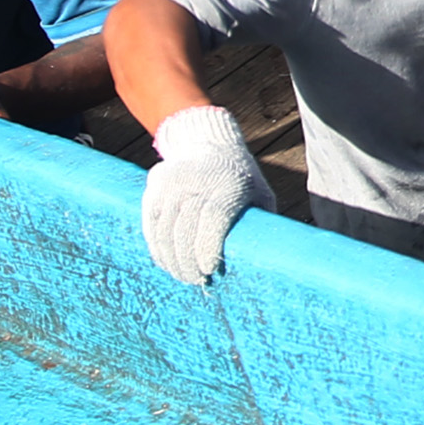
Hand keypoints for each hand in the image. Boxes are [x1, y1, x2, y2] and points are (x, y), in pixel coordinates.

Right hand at [140, 105, 272, 284]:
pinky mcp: (156, 184)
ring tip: (182, 275)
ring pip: (164, 230)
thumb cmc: (242, 180)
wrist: (211, 143)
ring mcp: (172, 181)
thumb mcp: (261, 195)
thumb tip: (273, 262)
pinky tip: (165, 261)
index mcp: (229, 184)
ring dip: (171, 259)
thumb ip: (264, 223)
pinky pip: (151, 222)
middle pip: (185, 230)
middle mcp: (197, 181)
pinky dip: (156, 246)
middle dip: (189, 263)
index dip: (208, 250)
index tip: (210, 271)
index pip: (212, 221)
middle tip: (196, 281)